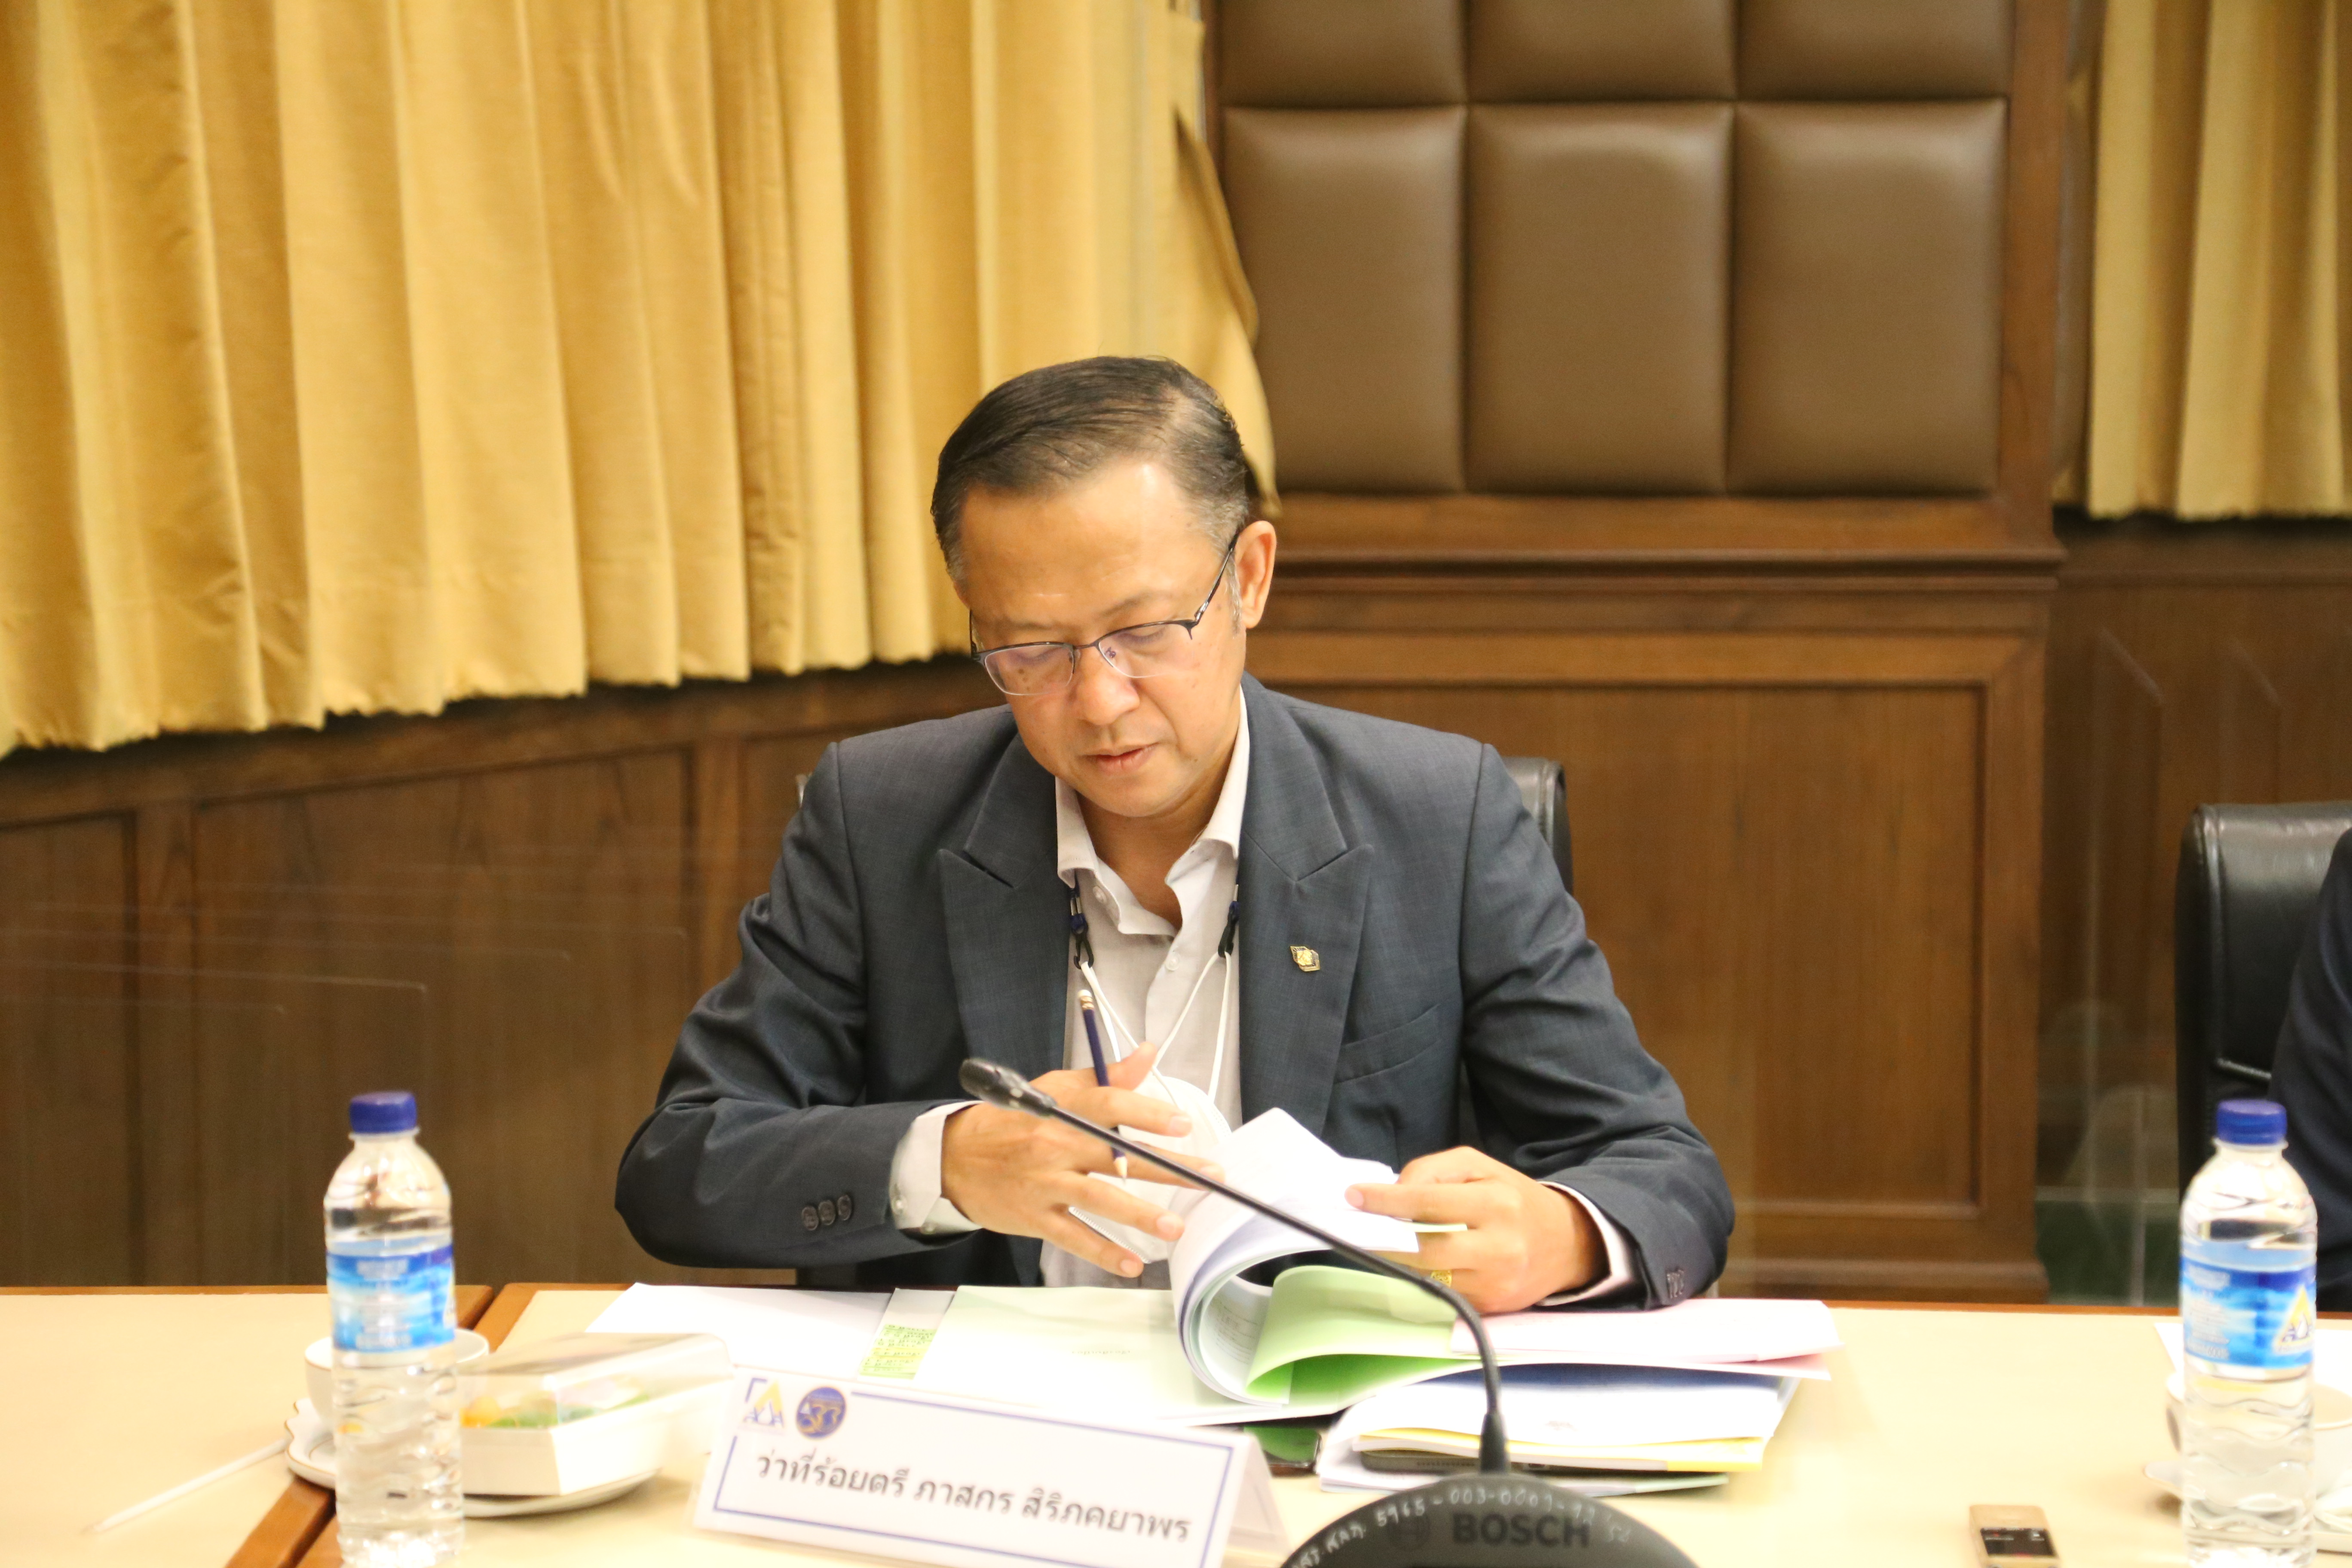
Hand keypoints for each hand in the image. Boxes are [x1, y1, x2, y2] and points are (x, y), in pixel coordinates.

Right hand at [940, 1043, 1219, 1276]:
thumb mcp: (1056, 1089)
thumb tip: (1148, 1052)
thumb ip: (1106, 1076)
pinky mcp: (1037, 1217)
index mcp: (1064, 1110)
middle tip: (1208, 1177)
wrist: (956, 1158)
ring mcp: (1047, 1184)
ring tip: (1175, 1227)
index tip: (1182, 1123)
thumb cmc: (1015, 1121)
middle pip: (1118, 1155)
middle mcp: (1057, 1146)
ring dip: (1140, 1215)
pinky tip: (1131, 1265)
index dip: (1147, 1113)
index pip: (1110, 1106)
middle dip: (1167, 1167)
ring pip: (1100, 1199)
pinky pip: (1074, 1236)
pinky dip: (1103, 1252)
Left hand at [1347, 1146, 1600, 1312]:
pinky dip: (1422, 1278)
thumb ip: (1434, 1171)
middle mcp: (1498, 1247)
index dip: (1386, 1201)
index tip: (1354, 1196)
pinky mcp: (1490, 1308)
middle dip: (1384, 1240)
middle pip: (1425, 1250)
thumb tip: (1395, 1190)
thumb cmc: (1515, 1198)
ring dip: (1398, 1261)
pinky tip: (1413, 1264)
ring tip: (1378, 1243)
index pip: (1429, 1203)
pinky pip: (1443, 1293)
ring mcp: (1494, 1284)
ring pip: (1429, 1277)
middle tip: (1357, 1228)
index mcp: (1496, 1203)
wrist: (1567, 1244)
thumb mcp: (1480, 1166)